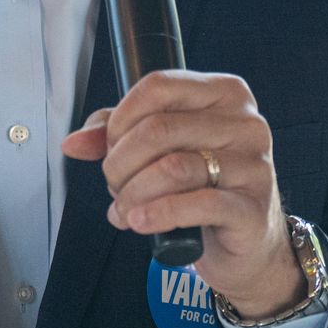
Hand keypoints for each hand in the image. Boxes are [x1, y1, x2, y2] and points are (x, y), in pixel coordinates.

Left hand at [61, 70, 305, 319]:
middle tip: (114, 185)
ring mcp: (255, 166)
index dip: (121, 119)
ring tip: (123, 209)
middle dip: (120, 162)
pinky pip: (197, 205)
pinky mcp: (252, 209)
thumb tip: (73, 143)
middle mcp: (246, 122)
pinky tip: (140, 221)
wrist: (246, 241)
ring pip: (174, 167)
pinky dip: (157, 214)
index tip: (108, 147)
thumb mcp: (160, 148)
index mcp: (224, 93)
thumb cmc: (201, 184)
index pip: (158, 86)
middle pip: (159, 129)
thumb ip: (116, 135)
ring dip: (133, 193)